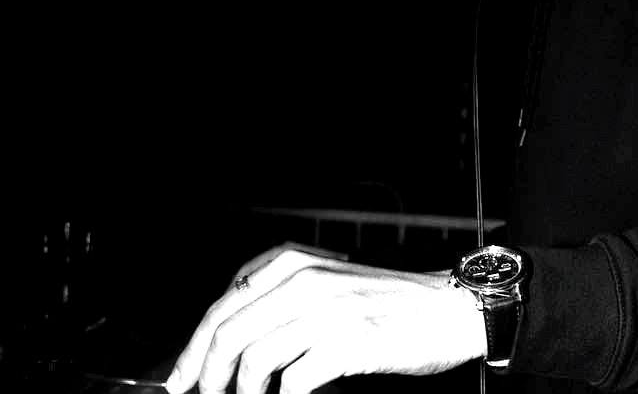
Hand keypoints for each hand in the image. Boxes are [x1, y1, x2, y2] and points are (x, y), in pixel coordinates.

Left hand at [163, 243, 485, 393]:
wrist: (448, 309)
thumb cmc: (390, 303)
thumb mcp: (331, 284)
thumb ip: (285, 298)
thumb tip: (231, 340)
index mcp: (295, 265)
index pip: (224, 305)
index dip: (193, 348)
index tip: (181, 378)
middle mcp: (306, 281)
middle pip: (229, 332)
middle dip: (207, 374)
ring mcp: (327, 311)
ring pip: (254, 360)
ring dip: (243, 393)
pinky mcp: (348, 342)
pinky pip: (293, 382)